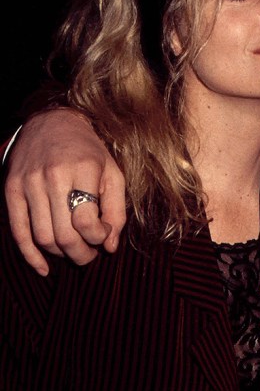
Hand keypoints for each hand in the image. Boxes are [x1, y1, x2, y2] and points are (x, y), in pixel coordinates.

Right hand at [4, 108, 126, 273]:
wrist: (52, 123)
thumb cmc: (88, 152)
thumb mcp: (112, 173)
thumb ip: (116, 210)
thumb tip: (111, 246)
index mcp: (83, 169)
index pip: (86, 219)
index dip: (98, 237)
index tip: (104, 235)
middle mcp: (53, 177)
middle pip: (63, 234)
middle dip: (81, 253)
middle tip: (90, 255)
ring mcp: (29, 184)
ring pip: (42, 237)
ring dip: (60, 254)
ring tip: (74, 252)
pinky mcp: (12, 190)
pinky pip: (18, 231)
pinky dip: (30, 255)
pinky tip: (44, 267)